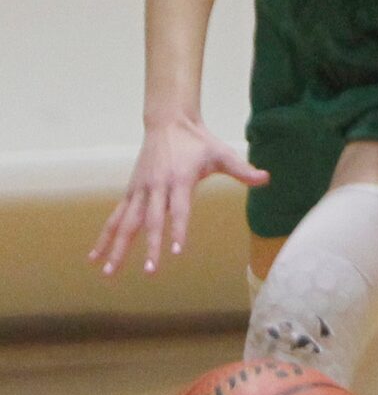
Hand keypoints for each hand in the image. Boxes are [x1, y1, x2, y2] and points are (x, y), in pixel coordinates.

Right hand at [91, 116, 268, 275]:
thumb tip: (266, 178)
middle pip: (151, 222)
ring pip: (125, 223)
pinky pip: (115, 218)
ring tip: (108, 272)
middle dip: (150, 247)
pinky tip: (95, 257)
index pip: (179, 210)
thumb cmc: (198, 141)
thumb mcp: (222, 153)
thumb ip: (242, 169)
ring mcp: (140, 191)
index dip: (178, 231)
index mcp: (178, 180)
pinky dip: (105, 237)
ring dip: (117, 248)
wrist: (168, 122)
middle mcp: (156, 187)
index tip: (176, 252)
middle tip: (150, 271)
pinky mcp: (130, 192)